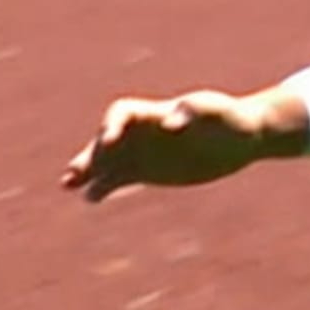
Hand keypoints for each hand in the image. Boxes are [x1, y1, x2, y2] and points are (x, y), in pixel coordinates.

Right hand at [62, 88, 305, 203]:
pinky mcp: (149, 171)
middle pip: (107, 140)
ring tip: (68, 184)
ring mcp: (144, 152)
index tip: (108, 142)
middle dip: (91, 154)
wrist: (241, 137)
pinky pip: (120, 178)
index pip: (122, 113)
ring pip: (108, 161)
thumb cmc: (230, 117)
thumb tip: (171, 122)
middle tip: (74, 172)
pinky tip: (90, 198)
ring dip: (88, 170)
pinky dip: (104, 186)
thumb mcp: (217, 112)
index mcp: (157, 113)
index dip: (111, 125)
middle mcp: (144, 131)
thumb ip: (194, 113)